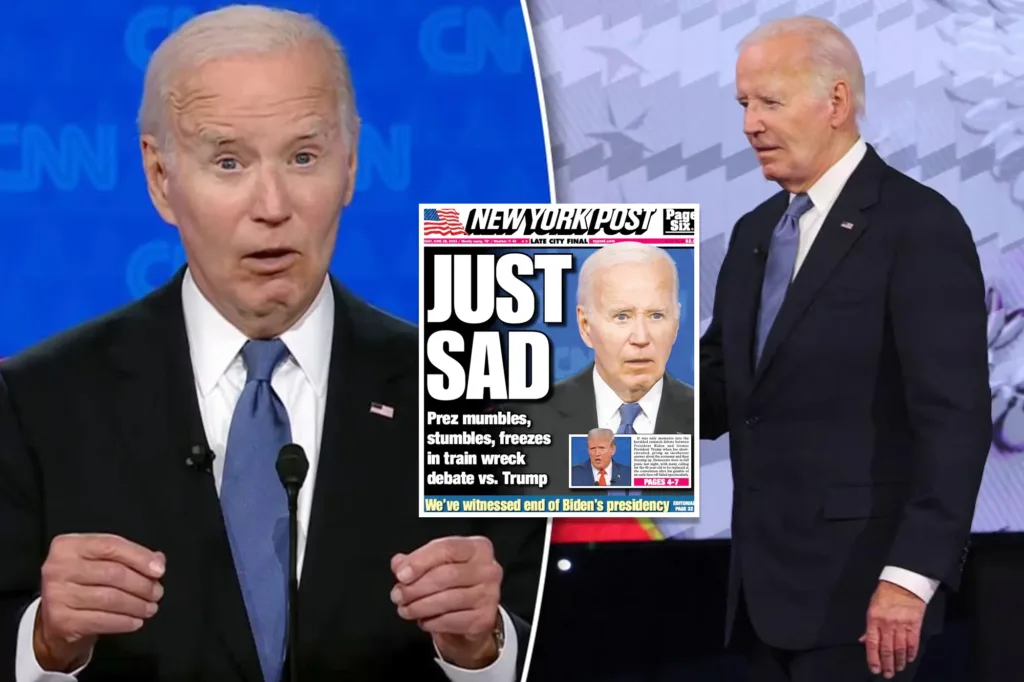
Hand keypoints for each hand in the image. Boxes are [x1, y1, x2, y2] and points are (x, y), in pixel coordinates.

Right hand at [34, 534, 164, 671]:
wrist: (55, 620)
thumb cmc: (83, 584)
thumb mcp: (100, 562)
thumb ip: (128, 556)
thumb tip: (158, 561)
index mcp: (68, 546)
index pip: (111, 546)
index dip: (139, 557)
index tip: (159, 570)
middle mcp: (58, 568)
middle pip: (113, 573)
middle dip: (142, 584)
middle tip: (157, 593)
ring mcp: (56, 595)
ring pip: (110, 598)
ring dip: (137, 605)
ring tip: (150, 608)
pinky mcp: (61, 621)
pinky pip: (102, 620)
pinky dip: (124, 621)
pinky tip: (136, 621)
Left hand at [390, 536, 502, 669]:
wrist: (473, 613)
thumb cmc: (454, 583)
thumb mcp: (435, 565)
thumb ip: (415, 561)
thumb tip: (399, 564)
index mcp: (477, 547)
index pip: (447, 548)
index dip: (420, 561)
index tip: (401, 575)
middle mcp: (488, 568)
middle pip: (446, 575)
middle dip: (416, 587)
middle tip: (398, 595)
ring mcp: (489, 594)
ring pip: (447, 600)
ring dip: (420, 607)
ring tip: (405, 609)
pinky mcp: (484, 618)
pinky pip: (451, 620)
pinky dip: (432, 622)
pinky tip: (423, 620)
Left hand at [858, 581, 925, 678]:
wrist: (904, 584)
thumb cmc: (884, 595)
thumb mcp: (872, 608)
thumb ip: (869, 627)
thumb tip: (863, 642)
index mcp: (874, 619)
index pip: (872, 644)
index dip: (873, 658)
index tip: (874, 669)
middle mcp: (887, 624)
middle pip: (887, 649)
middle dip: (887, 664)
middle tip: (887, 674)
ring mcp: (902, 625)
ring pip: (900, 648)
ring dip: (899, 661)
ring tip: (898, 669)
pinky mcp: (915, 624)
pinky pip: (913, 642)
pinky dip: (911, 652)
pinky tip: (909, 659)